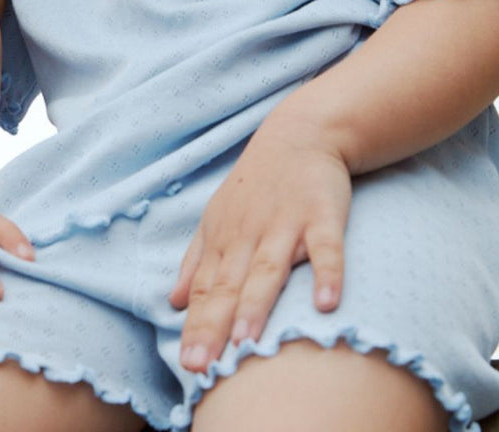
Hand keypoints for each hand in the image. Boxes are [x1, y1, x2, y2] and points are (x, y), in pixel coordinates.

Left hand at [169, 106, 351, 371]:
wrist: (300, 133)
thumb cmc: (256, 184)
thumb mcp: (217, 216)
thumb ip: (195, 261)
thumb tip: (172, 303)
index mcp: (223, 238)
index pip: (205, 289)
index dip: (196, 326)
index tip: (189, 365)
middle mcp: (249, 234)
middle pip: (229, 285)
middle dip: (214, 325)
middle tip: (202, 366)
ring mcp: (286, 223)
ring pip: (269, 268)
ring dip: (256, 303)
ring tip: (245, 341)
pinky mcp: (323, 215)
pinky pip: (326, 247)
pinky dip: (326, 273)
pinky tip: (325, 303)